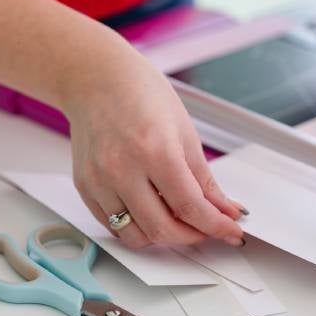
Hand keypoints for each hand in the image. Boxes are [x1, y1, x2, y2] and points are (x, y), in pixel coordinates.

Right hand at [63, 42, 243, 248]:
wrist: (97, 79)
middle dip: (192, 236)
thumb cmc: (141, 94)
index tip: (231, 232)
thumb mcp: (185, 133)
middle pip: (162, 229)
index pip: (190, 207)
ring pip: (135, 236)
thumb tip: (225, 209)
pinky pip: (112, 225)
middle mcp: (122, 169)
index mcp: (154, 151)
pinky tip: (151, 211)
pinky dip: (136, 227)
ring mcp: (99, 180)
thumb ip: (204, 179)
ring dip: (162, 236)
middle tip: (207, 228)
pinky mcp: (84, 186)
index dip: (216, 226)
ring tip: (178, 219)